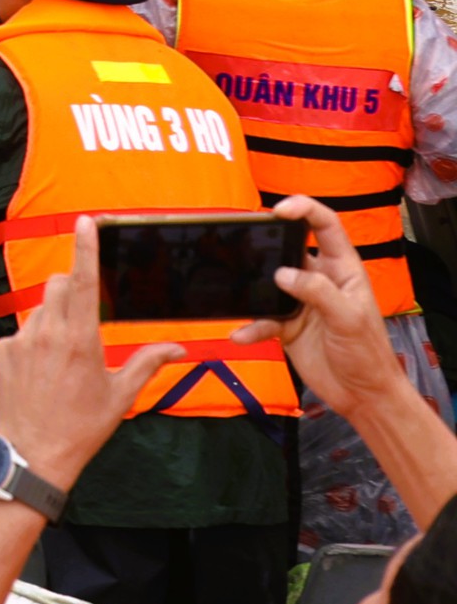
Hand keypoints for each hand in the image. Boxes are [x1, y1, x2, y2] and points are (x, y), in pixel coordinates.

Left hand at [0, 218, 184, 489]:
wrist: (34, 454)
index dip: (86, 248)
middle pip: (57, 286)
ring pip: (38, 310)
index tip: (86, 222)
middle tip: (83, 320)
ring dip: (52, 320)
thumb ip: (148, 364)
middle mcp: (46, 334)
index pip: (82, 282)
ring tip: (61, 359)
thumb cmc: (80, 428)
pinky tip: (39, 370)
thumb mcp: (121, 396)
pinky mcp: (1, 351)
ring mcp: (20, 341)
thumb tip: (177, 349)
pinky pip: (19, 332)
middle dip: (71, 290)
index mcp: (80, 339)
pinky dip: (32, 341)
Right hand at [233, 196, 405, 416]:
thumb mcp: (348, 318)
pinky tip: (242, 335)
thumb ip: (318, 291)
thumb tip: (283, 273)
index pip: (325, 227)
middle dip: (266, 243)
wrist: (361, 393)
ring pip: (268, 282)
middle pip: (288, 249)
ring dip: (251, 286)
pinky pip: (261, 319)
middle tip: (243, 241)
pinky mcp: (286, 325)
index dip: (304, 210)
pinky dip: (250, 327)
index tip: (279, 210)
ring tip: (234, 287)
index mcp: (343, 269)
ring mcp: (300, 302)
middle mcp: (320, 280)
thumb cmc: (368, 354)